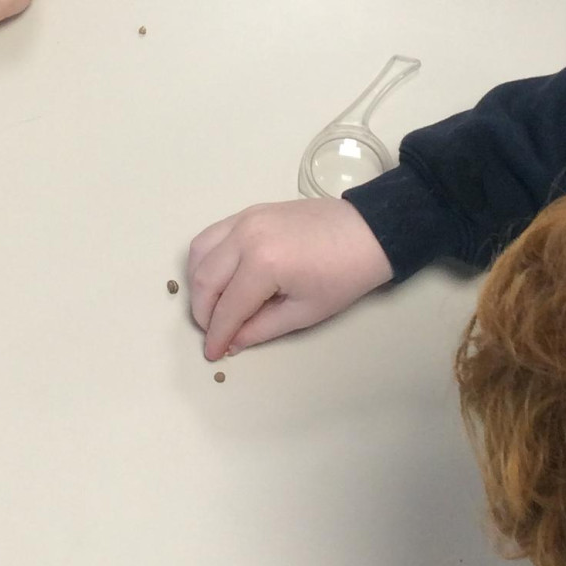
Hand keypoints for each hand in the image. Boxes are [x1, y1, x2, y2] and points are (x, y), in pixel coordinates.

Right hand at [187, 197, 393, 361]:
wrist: (367, 233)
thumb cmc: (343, 275)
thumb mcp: (304, 312)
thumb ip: (260, 329)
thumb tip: (232, 342)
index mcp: (263, 263)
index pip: (228, 308)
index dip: (218, 335)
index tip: (213, 353)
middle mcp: (245, 237)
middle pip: (204, 280)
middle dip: (203, 313)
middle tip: (213, 333)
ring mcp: (244, 219)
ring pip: (199, 253)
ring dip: (198, 284)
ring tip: (212, 306)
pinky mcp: (248, 212)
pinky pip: (211, 235)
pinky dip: (205, 258)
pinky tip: (216, 277)